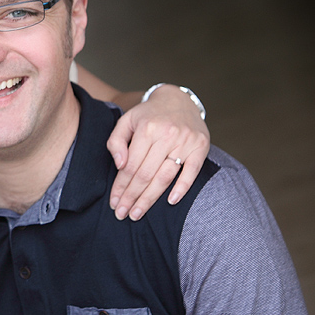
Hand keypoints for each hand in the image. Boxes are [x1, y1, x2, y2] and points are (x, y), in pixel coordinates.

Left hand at [106, 84, 209, 220]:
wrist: (178, 99)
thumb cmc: (148, 115)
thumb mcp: (126, 121)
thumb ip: (116, 142)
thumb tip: (120, 165)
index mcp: (146, 129)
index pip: (130, 166)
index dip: (121, 187)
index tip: (114, 202)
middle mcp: (166, 135)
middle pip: (145, 174)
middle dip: (132, 197)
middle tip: (122, 214)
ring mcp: (185, 141)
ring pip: (165, 176)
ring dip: (150, 198)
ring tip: (137, 213)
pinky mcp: (200, 146)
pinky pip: (191, 172)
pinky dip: (182, 188)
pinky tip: (170, 201)